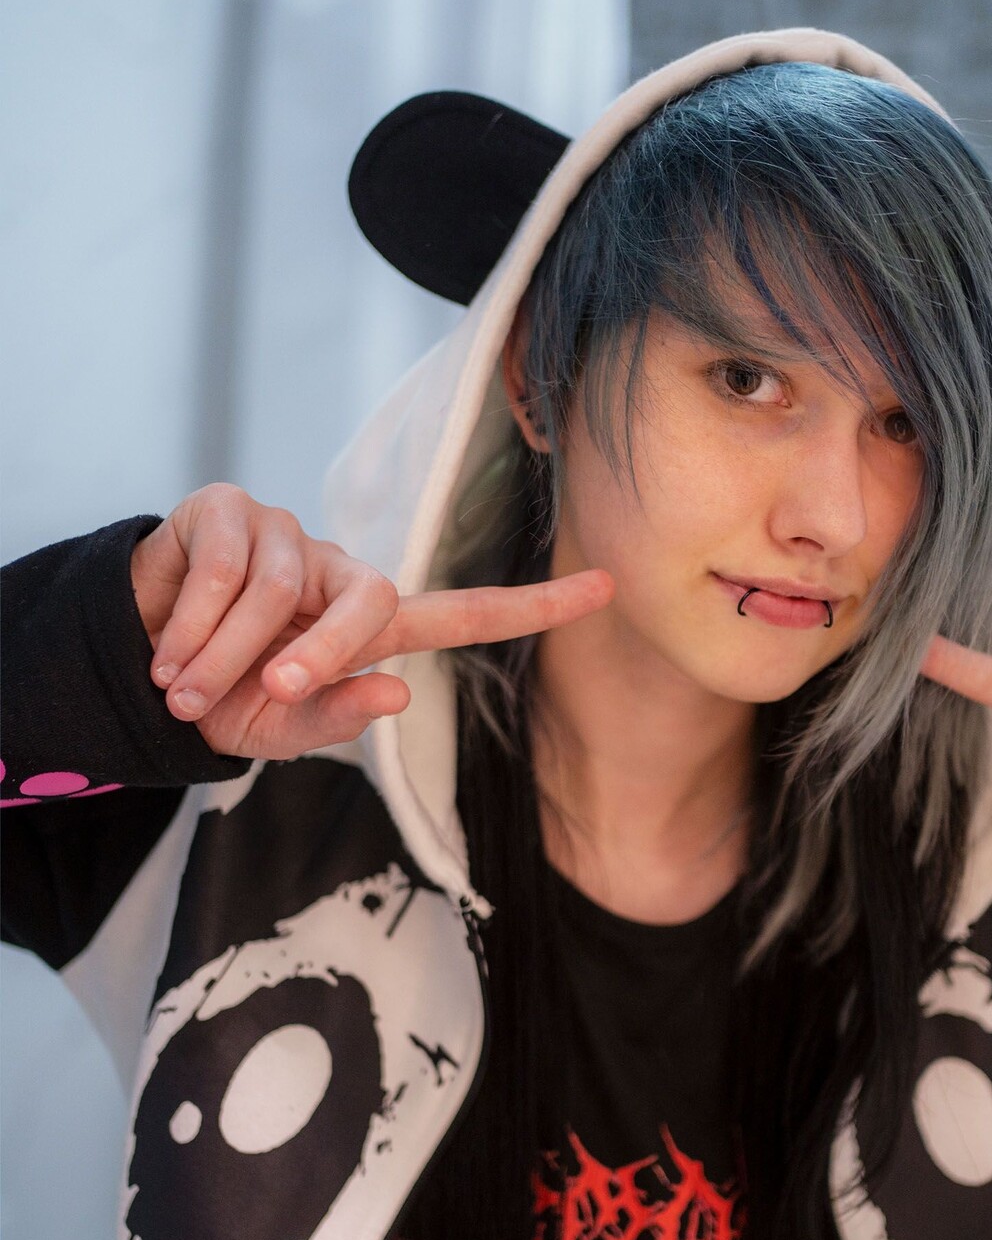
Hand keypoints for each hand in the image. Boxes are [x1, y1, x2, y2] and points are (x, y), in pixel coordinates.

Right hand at [130, 484, 613, 761]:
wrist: (133, 663)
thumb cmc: (222, 699)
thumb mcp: (279, 731)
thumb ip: (337, 718)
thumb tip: (396, 692)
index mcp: (369, 627)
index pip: (466, 616)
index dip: (537, 607)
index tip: (609, 588)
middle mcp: (339, 571)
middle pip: (373, 600)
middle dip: (320, 654)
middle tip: (266, 693)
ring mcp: (288, 531)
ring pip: (278, 592)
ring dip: (224, 656)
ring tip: (184, 687)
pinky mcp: (229, 508)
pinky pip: (226, 567)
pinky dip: (191, 625)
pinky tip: (165, 649)